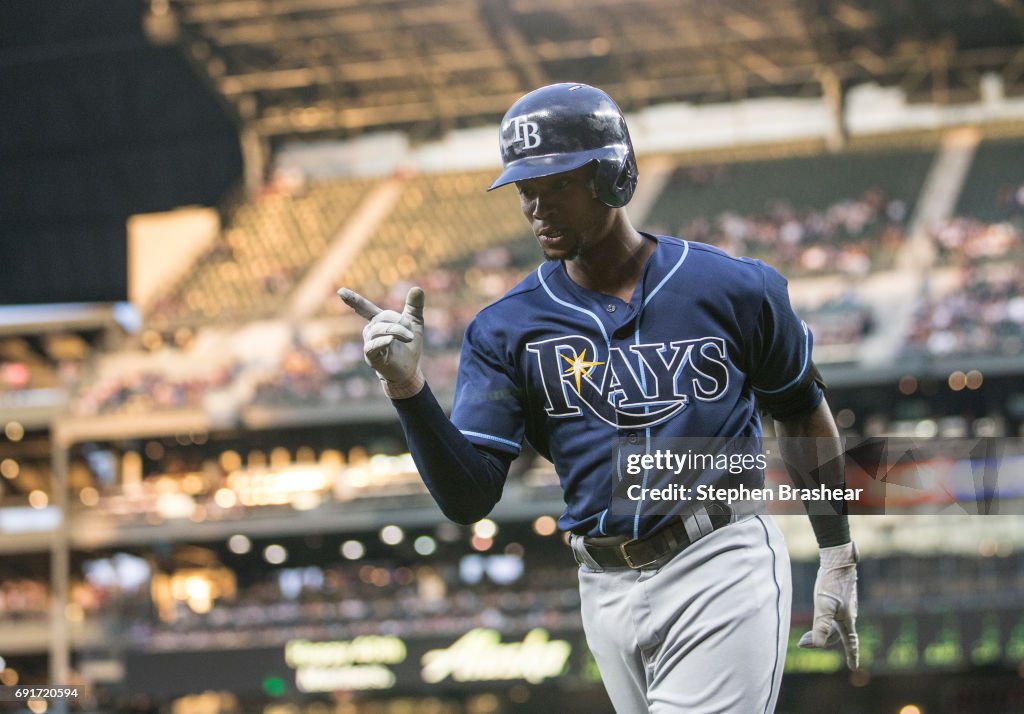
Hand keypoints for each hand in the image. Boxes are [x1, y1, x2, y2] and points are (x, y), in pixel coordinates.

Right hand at [337, 286, 425, 398]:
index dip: (353, 300)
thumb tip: (417, 288)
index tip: (340, 291)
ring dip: (396, 331)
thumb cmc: (409, 346)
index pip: (364, 308)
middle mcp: (370, 330)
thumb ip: (414, 306)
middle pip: (382, 318)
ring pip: (379, 330)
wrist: (409, 369)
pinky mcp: (371, 356)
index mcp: (378, 321)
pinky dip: (382, 341)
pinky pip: (373, 346)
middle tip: (411, 335)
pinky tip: (390, 340)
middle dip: (399, 323)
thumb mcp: (415, 322)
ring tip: (409, 338)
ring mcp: (369, 343)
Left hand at [798, 541, 858, 669]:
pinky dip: (825, 621)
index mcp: (847, 620)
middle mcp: (848, 614)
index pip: (851, 642)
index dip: (851, 655)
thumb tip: (819, 645)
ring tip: (805, 633)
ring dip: (822, 631)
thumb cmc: (831, 583)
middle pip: (837, 634)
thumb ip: (822, 625)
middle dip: (822, 641)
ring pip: (835, 624)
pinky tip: (819, 614)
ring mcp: (845, 606)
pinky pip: (834, 615)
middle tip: (802, 643)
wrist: (838, 561)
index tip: (854, 667)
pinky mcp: (840, 597)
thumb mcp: (824, 605)